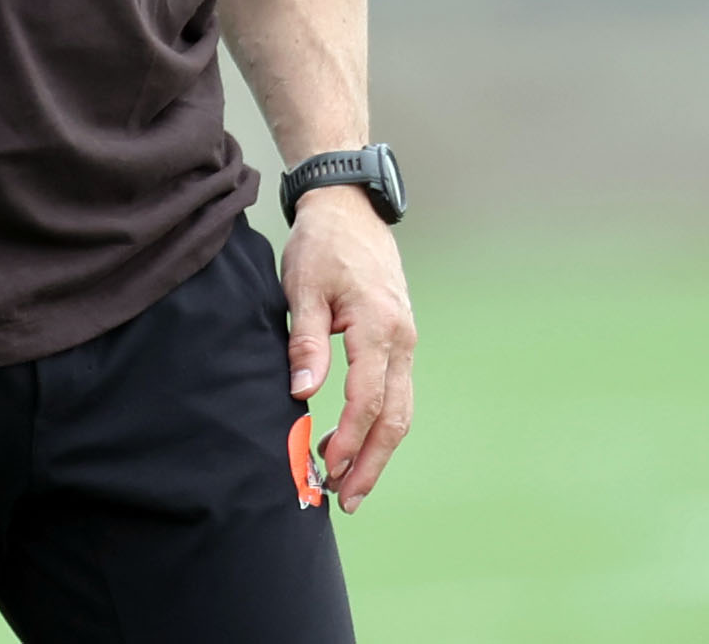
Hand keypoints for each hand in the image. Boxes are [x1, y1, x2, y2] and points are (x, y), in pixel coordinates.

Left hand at [282, 187, 415, 511]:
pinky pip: (396, 394)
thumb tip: (303, 392)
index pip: (368, 399)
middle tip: (345, 498)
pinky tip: (357, 443)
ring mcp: (405, 342)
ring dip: (377, 450)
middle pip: (394, 418)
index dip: (348, 438)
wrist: (350, 210)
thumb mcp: (303, 286)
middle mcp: (402, 341)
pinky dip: (380, 426)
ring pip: (400, 411)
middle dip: (370, 463)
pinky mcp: (399, 342)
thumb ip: (305, 340)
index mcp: (379, 327)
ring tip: (350, 484)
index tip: (325, 467)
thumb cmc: (323, 245)